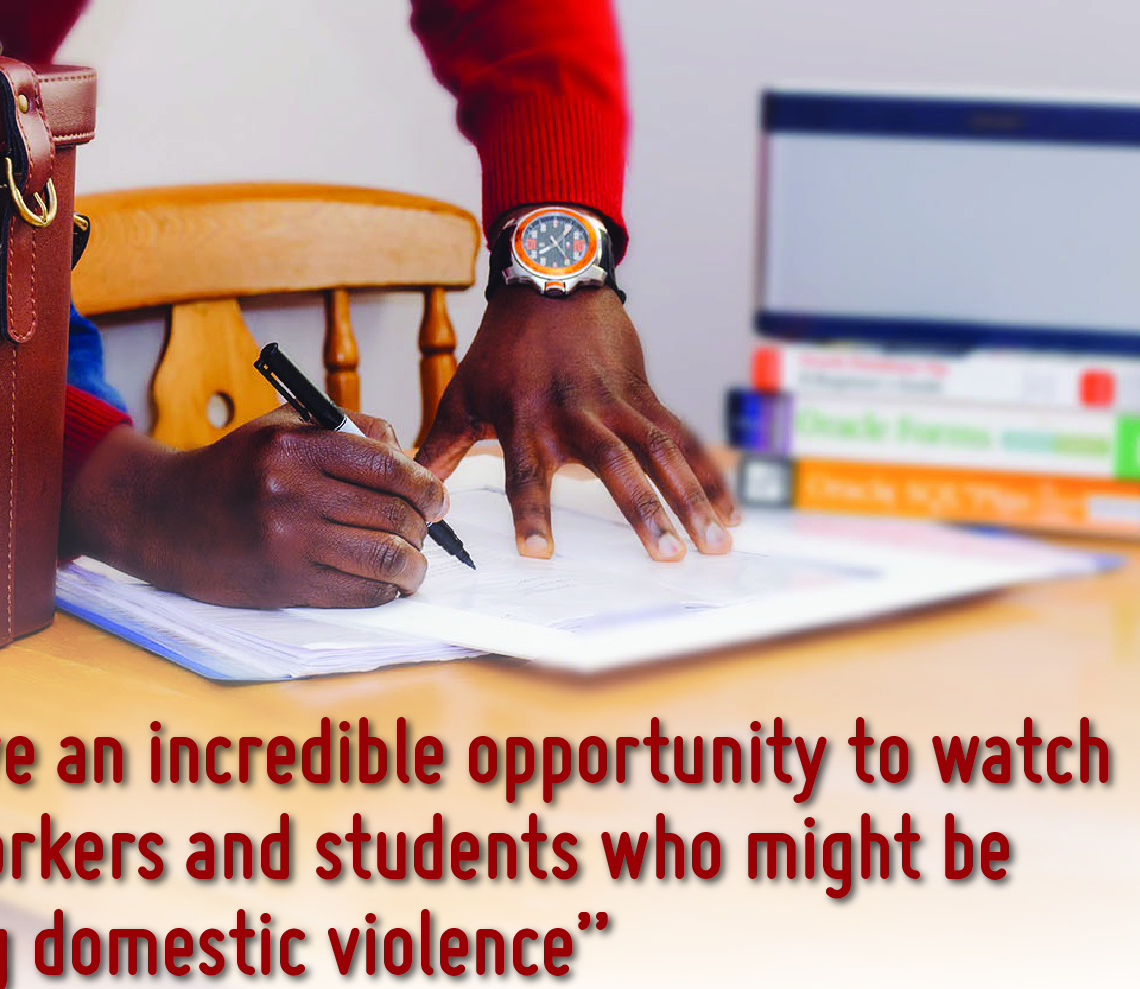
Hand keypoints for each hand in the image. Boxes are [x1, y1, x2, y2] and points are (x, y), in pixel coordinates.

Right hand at [60, 408, 448, 607]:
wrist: (166, 518)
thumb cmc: (233, 470)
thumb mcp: (282, 426)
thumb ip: (348, 428)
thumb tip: (409, 457)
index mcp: (294, 446)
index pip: (388, 467)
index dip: (426, 487)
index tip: (438, 499)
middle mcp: (292, 492)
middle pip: (393, 514)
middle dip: (423, 526)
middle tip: (425, 530)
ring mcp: (289, 541)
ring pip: (385, 558)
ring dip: (413, 565)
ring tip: (414, 563)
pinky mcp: (286, 583)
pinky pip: (360, 592)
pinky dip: (386, 591)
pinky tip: (386, 583)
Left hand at [417, 286, 737, 560]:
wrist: (551, 283)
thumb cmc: (503, 347)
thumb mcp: (463, 394)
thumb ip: (439, 447)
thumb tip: (410, 488)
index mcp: (527, 419)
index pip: (527, 474)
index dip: (532, 512)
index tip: (538, 553)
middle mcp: (577, 413)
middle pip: (614, 466)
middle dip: (643, 511)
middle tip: (668, 554)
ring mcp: (618, 403)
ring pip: (663, 453)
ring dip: (691, 498)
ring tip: (713, 543)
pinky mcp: (646, 395)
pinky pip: (684, 438)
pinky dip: (710, 475)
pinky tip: (730, 513)